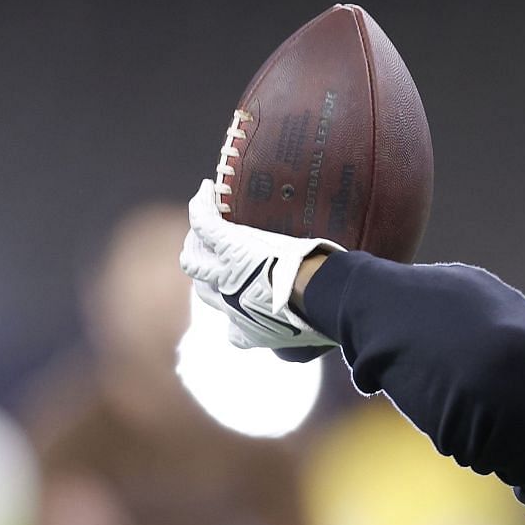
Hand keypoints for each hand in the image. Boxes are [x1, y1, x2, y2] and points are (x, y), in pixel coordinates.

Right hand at [179, 179, 340, 351]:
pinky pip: (204, 224)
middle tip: (210, 258)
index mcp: (250, 330)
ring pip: (194, 259)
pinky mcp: (228, 246)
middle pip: (204, 289)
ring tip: (205, 228)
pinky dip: (202, 206)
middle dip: (206, 276)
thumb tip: (330, 328)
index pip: (235, 330)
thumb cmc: (321, 315)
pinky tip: (206, 189)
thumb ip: (314, 334)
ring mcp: (225, 274)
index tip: (242, 313)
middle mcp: (229, 304)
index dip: (235, 320)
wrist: (315, 296)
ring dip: (197, 243)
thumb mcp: (314, 335)